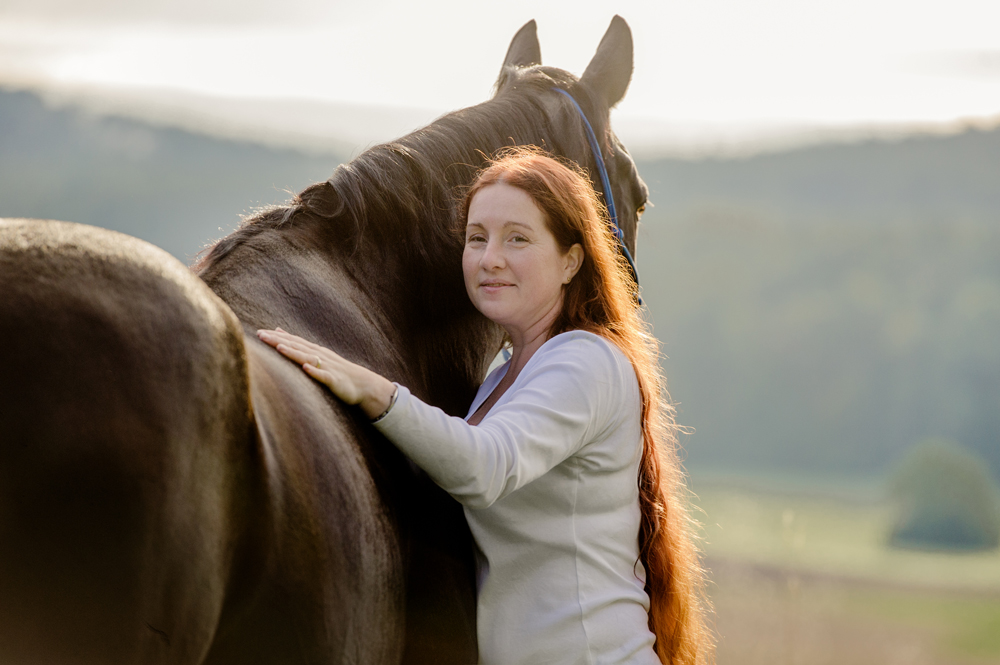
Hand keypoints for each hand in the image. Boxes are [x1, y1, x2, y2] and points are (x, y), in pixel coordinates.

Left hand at [256, 328, 395, 418]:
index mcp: (314, 351)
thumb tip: (278, 331)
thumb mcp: (316, 355)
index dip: (276, 337)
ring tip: (280, 348)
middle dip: (278, 341)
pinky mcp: (334, 380)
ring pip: (308, 358)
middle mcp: (319, 356)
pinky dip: (315, 371)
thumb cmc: (337, 370)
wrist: (363, 384)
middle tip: (261, 335)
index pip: (293, 341)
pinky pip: (324, 376)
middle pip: (296, 346)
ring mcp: (327, 367)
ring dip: (294, 353)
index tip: (259, 332)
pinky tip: (306, 368)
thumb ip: (297, 344)